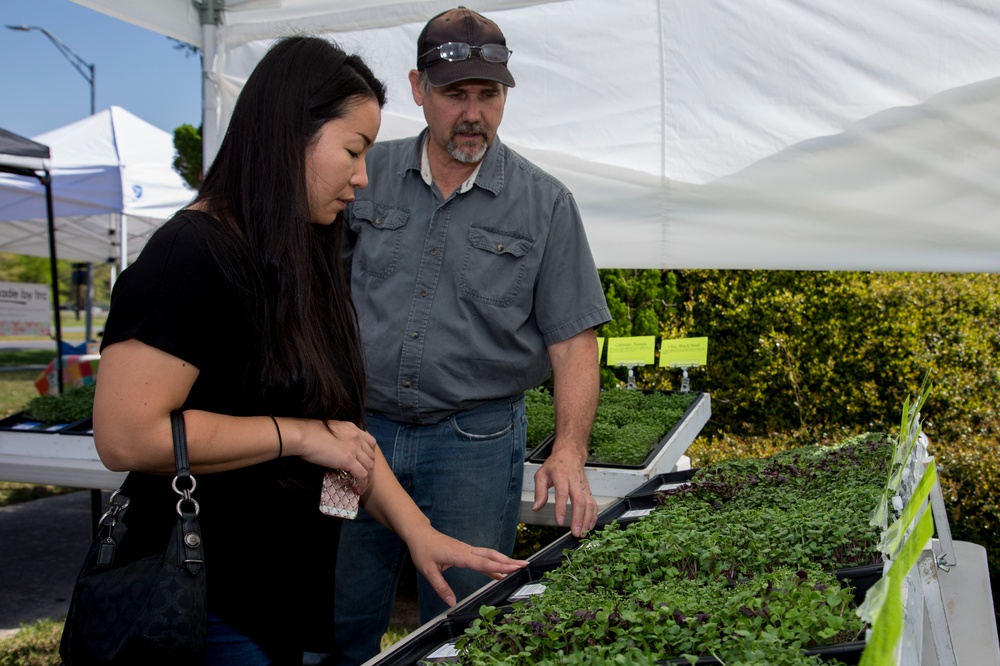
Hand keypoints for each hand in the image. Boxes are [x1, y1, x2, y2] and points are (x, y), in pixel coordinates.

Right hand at [292, 419, 377, 494]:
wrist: (303, 436)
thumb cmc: (309, 433)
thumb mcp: (331, 431)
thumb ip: (339, 438)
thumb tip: (338, 450)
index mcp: (352, 428)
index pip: (370, 442)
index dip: (369, 455)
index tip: (363, 463)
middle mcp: (357, 437)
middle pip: (371, 455)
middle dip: (369, 468)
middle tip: (362, 477)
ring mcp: (354, 448)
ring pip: (369, 466)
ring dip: (367, 478)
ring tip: (360, 485)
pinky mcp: (349, 460)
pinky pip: (362, 475)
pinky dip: (362, 484)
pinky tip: (357, 489)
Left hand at [407, 529, 527, 606]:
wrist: (419, 534)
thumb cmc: (423, 550)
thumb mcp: (428, 571)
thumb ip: (440, 587)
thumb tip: (451, 602)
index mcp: (459, 555)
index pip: (483, 563)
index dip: (499, 566)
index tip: (513, 568)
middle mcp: (466, 551)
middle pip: (491, 556)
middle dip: (508, 561)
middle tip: (524, 565)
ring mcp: (467, 550)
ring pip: (489, 555)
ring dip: (503, 560)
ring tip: (517, 567)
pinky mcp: (465, 552)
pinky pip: (482, 557)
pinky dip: (493, 564)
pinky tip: (498, 573)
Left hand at [532, 446, 597, 536]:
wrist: (570, 454)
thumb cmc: (555, 464)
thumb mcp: (541, 474)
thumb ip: (539, 492)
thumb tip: (536, 508)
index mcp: (561, 476)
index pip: (562, 494)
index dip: (561, 508)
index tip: (560, 521)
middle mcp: (574, 481)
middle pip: (579, 501)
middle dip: (578, 518)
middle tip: (575, 532)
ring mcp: (583, 486)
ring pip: (589, 504)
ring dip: (587, 520)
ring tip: (582, 532)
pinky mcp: (588, 490)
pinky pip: (593, 504)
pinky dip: (593, 516)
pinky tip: (590, 526)